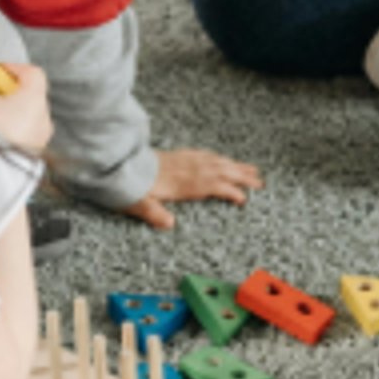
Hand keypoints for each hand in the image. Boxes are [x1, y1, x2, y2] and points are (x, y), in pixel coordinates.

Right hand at [0, 58, 52, 157]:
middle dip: (6, 92)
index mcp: (35, 99)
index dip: (13, 68)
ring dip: (7, 113)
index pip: (33, 73)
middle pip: (28, 94)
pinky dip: (10, 132)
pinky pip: (23, 135)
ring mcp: (40, 137)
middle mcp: (43, 117)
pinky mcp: (33, 154)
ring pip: (25, 116)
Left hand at [125, 147, 263, 232]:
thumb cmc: (129, 188)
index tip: (244, 199)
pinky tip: (221, 159)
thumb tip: (169, 224)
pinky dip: (218, 157)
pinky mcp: (178, 155)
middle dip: (242, 175)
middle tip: (260, 182)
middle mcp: (187, 170)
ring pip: (215, 161)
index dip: (230, 191)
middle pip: (220, 171)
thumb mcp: (139, 204)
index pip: (213, 186)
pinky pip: (204, 154)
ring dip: (234, 165)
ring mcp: (184, 161)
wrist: (117, 165)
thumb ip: (154, 214)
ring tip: (250, 169)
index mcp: (181, 183)